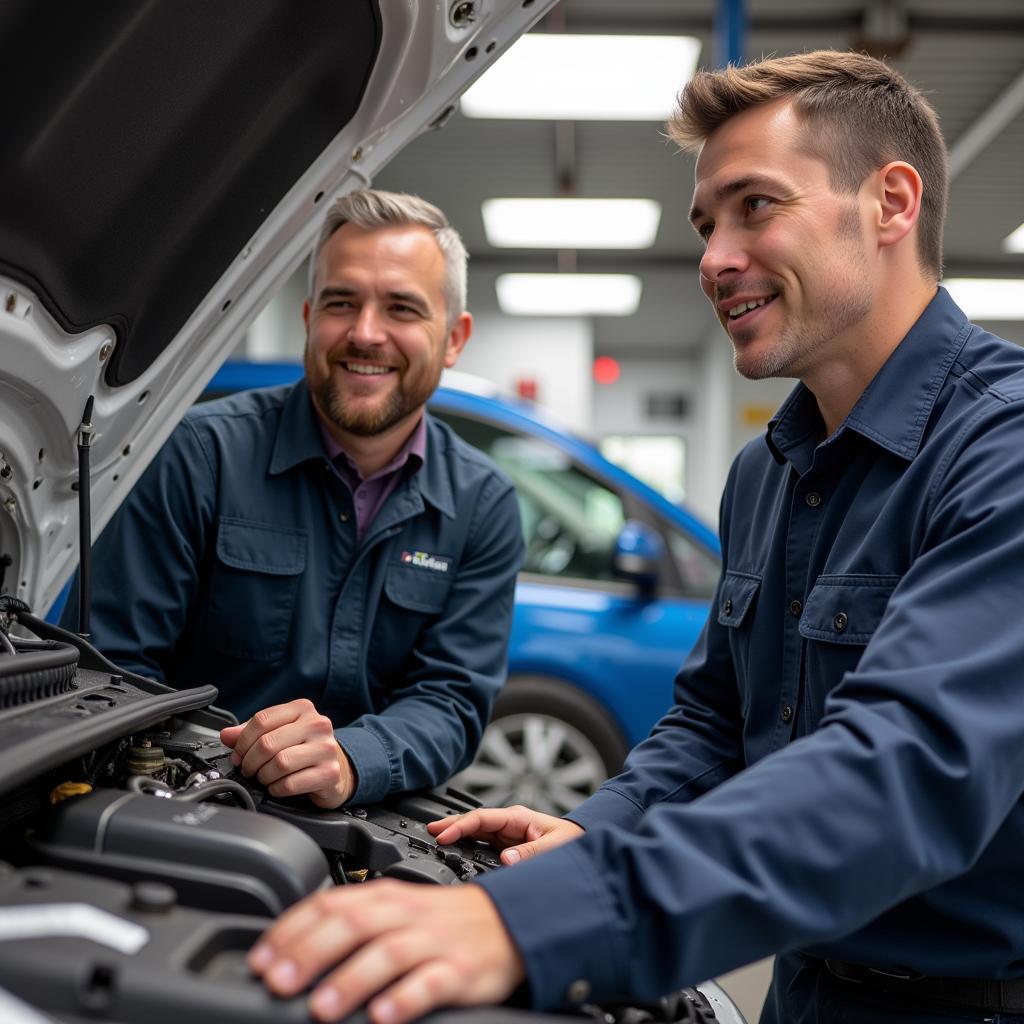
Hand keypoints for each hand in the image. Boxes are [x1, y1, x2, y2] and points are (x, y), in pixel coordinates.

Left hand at [220, 698, 355, 807]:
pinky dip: (276, 789)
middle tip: (248, 769)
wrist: (336, 770)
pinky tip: (277, 787)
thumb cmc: (303, 749)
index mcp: (303, 709)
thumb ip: (251, 732)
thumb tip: (226, 735)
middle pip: (268, 742)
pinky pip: (290, 784)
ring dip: (263, 776)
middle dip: (250, 761)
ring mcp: (326, 748)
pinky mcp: (330, 773)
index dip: (242, 740)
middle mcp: (318, 724)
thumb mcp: (279, 733)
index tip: (238, 754)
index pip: (262, 720)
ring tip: (264, 778)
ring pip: (279, 763)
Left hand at [249, 880, 523, 1023]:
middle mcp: (406, 914)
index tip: (261, 957)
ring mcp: (433, 941)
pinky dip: (404, 998)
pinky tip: (382, 1015)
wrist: (509, 922)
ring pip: (388, 953)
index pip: (330, 903)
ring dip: (351, 979)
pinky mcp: (460, 970)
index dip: (291, 929)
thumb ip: (351, 919)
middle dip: (310, 953)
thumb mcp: (396, 908)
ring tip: (321, 1007)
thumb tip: (291, 946)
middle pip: (354, 924)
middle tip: (278, 981)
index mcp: (385, 896)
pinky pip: (430, 982)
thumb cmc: (443, 921)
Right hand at [427, 804, 583, 864]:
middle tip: (428, 832)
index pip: (481, 818)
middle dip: (451, 825)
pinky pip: (482, 845)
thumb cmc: (573, 841)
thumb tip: (505, 859)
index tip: (443, 836)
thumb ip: (531, 852)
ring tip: (435, 840)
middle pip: (473, 822)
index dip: (460, 826)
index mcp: (517, 817)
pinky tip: (455, 851)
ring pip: (475, 833)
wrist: (585, 845)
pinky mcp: (507, 848)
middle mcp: (509, 825)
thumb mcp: (554, 847)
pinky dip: (467, 846)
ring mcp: (506, 835)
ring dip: (457, 835)